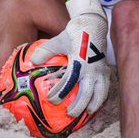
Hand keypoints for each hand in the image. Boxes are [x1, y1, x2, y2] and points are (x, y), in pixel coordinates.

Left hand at [31, 0, 109, 116]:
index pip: (68, 83)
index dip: (60, 93)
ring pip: (101, 93)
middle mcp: (92, 69)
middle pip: (86, 93)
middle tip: (70, 113)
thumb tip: (32, 61)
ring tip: (88, 112)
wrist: (94, 24)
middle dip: (79, 106)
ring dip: (94, 104)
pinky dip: (102, 96)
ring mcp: (101, 70)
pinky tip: (97, 102)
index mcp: (79, 62)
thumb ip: (46, 50)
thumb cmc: (75, 32)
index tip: (51, 100)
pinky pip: (106, 87)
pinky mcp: (106, 69)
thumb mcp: (59, 40)